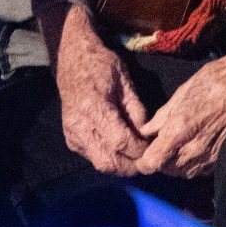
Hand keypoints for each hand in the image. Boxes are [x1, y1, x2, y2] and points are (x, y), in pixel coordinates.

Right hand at [41, 3, 149, 176]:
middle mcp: (80, 127)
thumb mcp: (125, 80)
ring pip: (100, 163)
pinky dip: (110, 157)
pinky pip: (93, 157)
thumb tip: (148, 132)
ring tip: (139, 157)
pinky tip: (123, 150)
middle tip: (149, 161)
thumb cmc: (101, 65)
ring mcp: (73, 135)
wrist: (72, 60)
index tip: (154, 148)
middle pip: (108, 161)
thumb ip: (136, 108)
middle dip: (131, 166)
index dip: (139, 149)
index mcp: (95, 108)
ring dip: (121, 165)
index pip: (121, 141)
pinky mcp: (71, 140)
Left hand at [135, 23, 225, 178]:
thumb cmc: (215, 80)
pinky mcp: (221, 158)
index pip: (152, 163)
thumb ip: (162, 116)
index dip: (144, 160)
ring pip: (182, 172)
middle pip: (166, 170)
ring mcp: (209, 157)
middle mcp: (193, 149)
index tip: (145, 152)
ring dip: (176, 163)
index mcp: (179, 130)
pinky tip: (195, 146)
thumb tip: (147, 131)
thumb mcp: (183, 92)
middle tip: (162, 143)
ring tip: (179, 144)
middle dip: (160, 159)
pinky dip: (192, 163)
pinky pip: (199, 170)